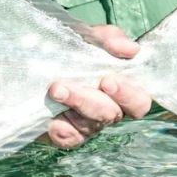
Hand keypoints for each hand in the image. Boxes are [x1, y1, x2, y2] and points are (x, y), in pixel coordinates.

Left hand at [42, 25, 151, 148]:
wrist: (37, 57)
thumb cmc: (74, 48)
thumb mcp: (90, 37)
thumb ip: (110, 39)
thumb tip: (131, 49)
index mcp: (122, 89)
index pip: (139, 102)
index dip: (128, 96)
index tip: (108, 81)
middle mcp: (108, 110)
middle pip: (110, 115)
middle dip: (88, 100)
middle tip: (65, 86)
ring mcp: (87, 124)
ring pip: (88, 126)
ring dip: (71, 107)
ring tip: (54, 90)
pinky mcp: (65, 132)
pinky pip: (69, 139)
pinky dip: (62, 131)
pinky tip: (53, 123)